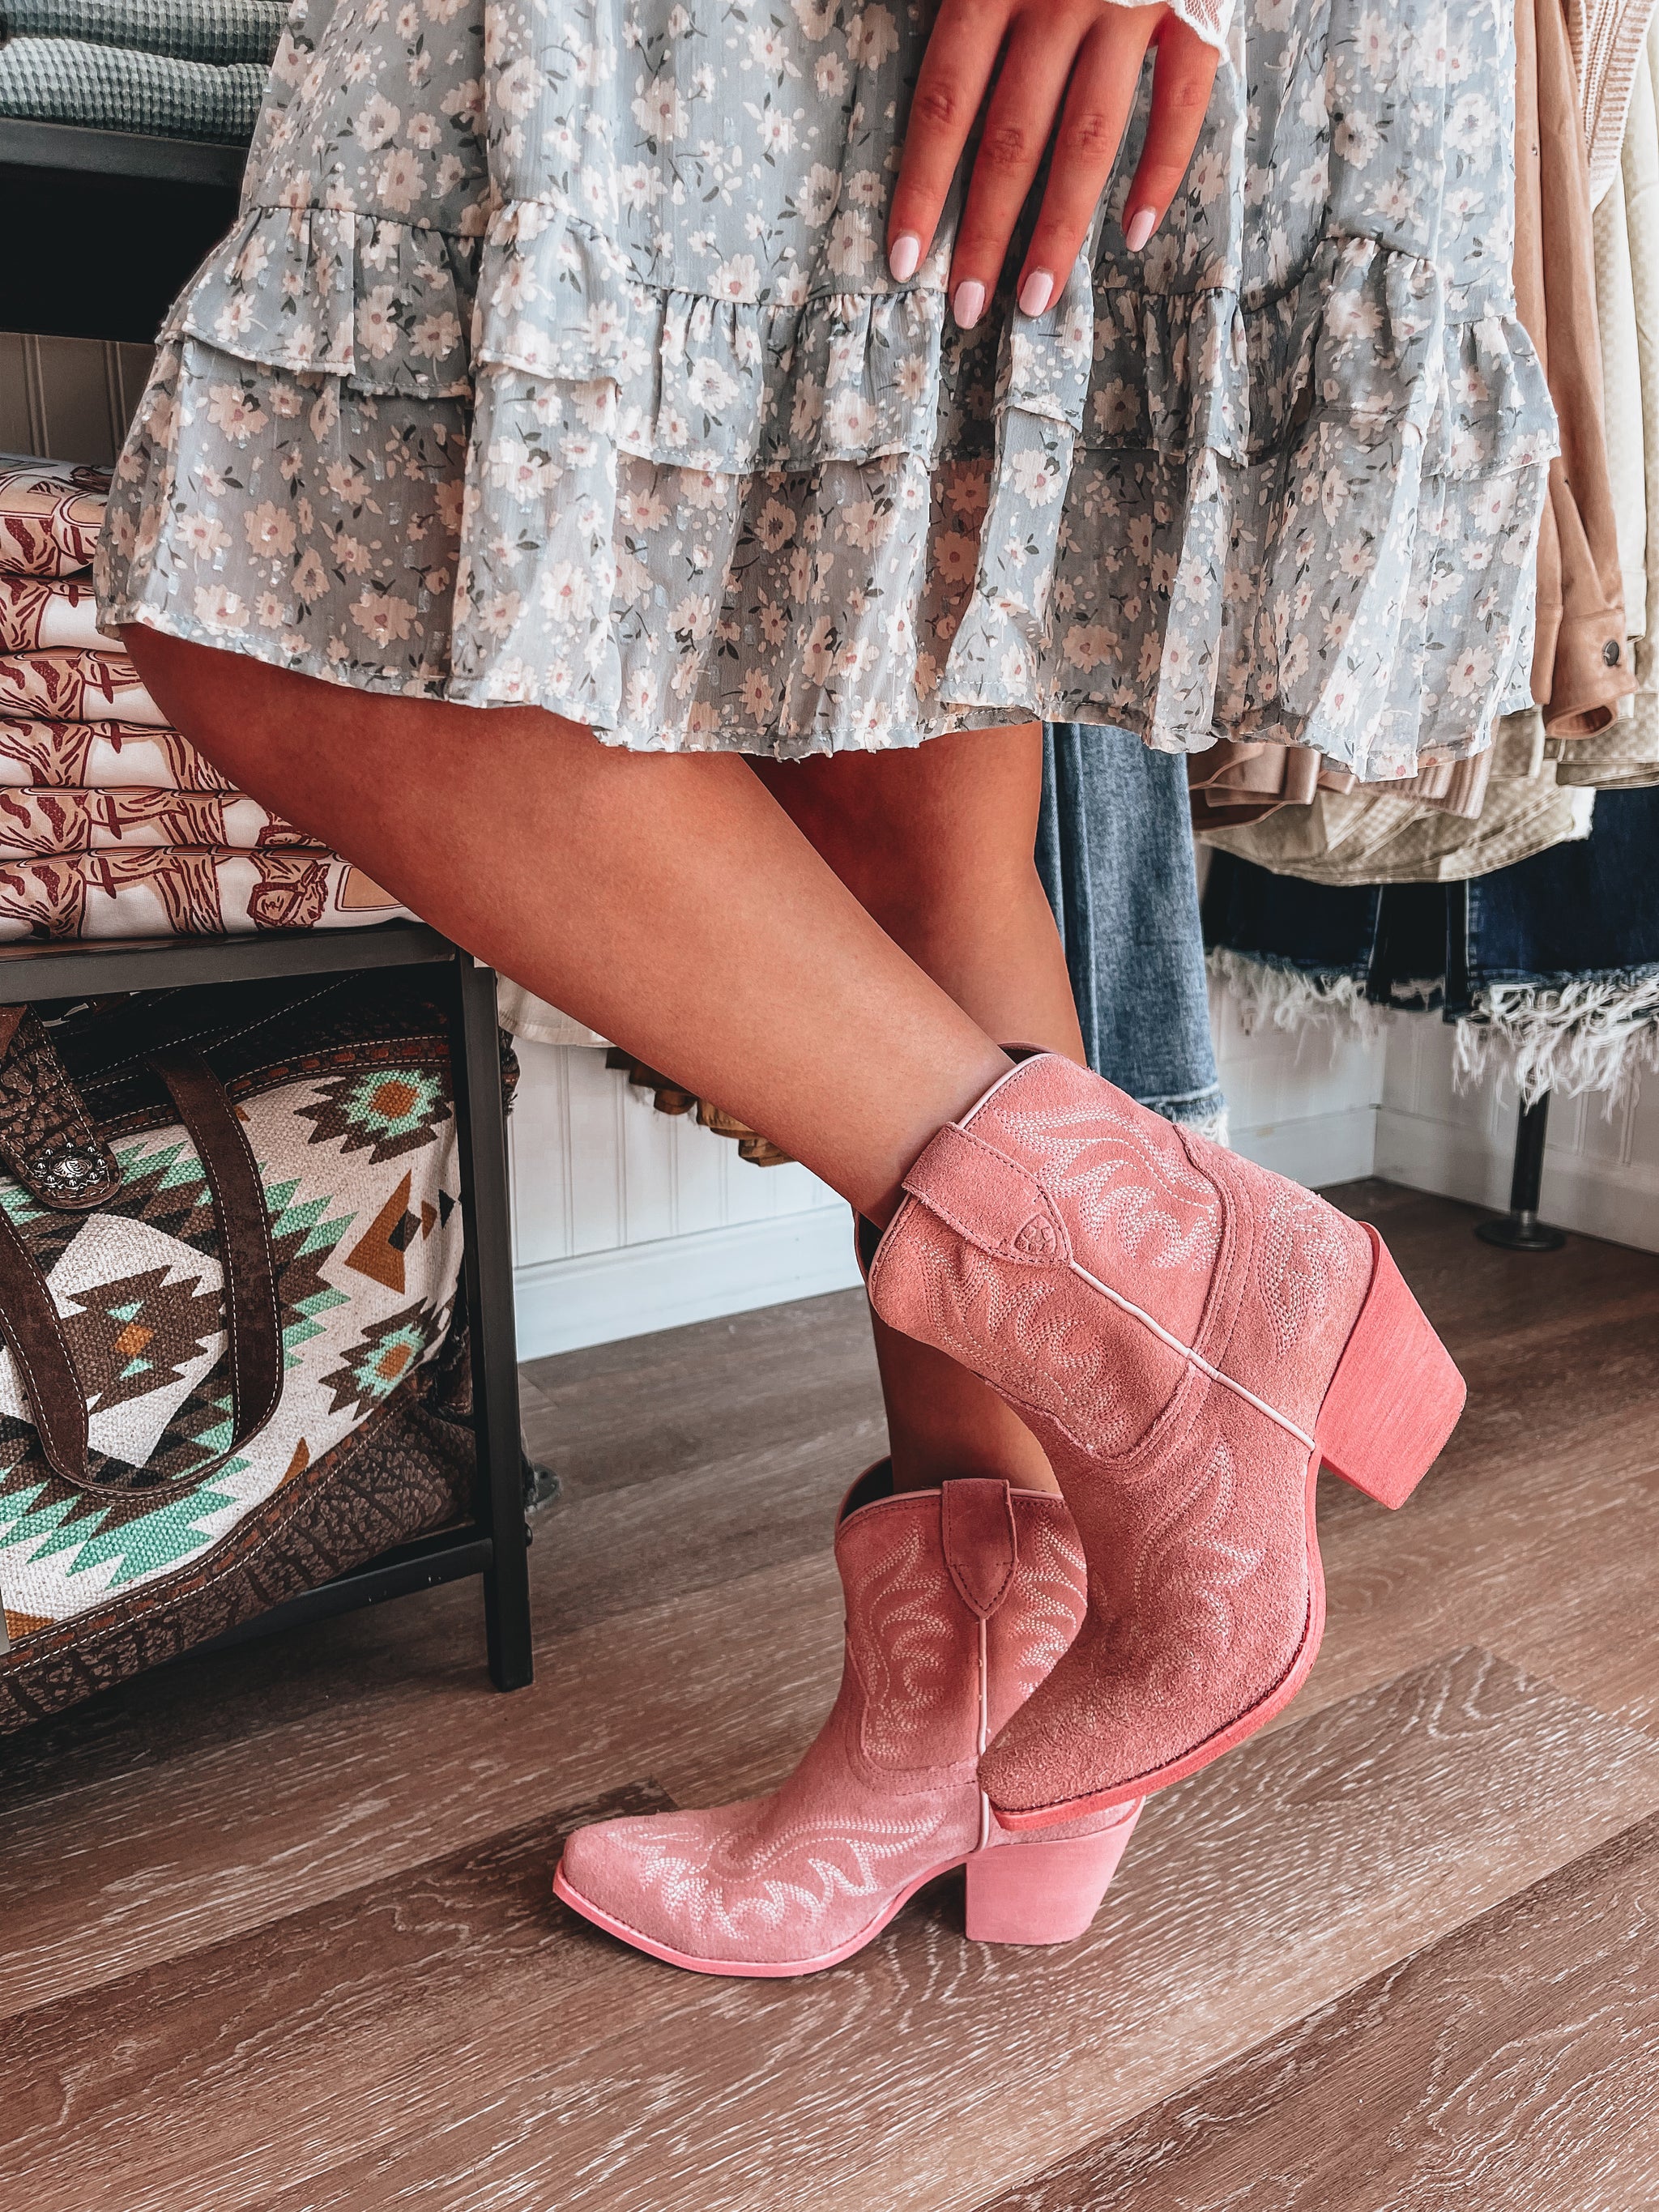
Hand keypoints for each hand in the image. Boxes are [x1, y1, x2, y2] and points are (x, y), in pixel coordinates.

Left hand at [886, 0, 1219, 327]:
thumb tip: (893, 59)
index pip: (947, 99)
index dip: (924, 186)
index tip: (905, 260)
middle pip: (1014, 137)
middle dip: (986, 232)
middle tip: (966, 310)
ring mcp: (1134, 4)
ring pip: (1092, 139)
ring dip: (1061, 229)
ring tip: (1038, 300)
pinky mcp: (1199, 7)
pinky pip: (1183, 104)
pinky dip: (1163, 172)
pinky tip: (1135, 234)